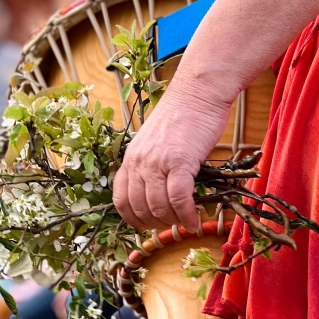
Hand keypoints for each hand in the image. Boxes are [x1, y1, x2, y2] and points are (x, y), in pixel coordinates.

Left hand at [113, 84, 230, 231]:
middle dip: (155, 223)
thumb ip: (151, 164)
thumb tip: (158, 193)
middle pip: (139, 208)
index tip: (147, 225)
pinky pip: (179, 199)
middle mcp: (139, 162)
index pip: (120, 200)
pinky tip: (195, 220)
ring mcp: (158, 163)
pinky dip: (187, 215)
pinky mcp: (180, 162)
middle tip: (171, 225)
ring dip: (173, 221)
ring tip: (185, 221)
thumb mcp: (155, 142)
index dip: (132, 219)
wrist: (197, 92)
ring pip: (158, 207)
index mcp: (131, 157)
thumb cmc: (182, 116)